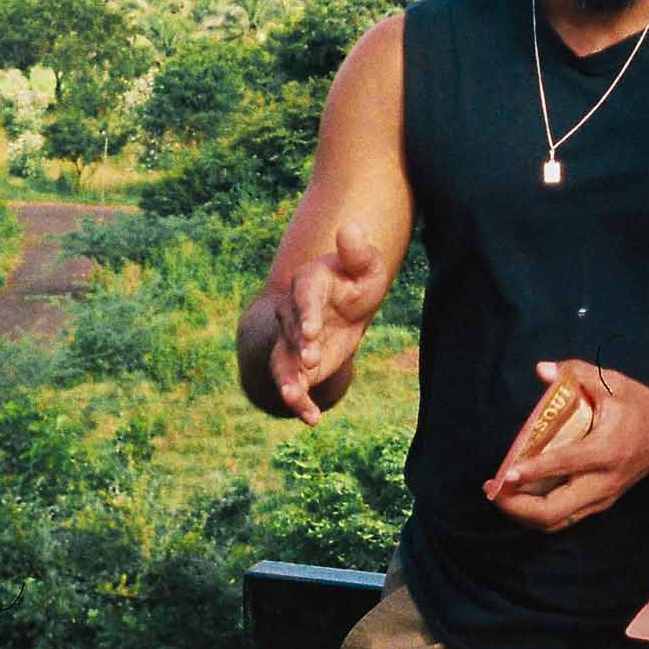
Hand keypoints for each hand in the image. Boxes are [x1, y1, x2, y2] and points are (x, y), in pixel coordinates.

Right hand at [270, 223, 382, 423]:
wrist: (347, 306)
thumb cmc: (356, 280)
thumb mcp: (366, 266)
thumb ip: (358, 251)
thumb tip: (350, 228)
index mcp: (308, 284)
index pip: (304, 298)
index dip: (306, 314)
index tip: (311, 331)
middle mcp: (292, 313)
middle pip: (291, 331)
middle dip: (300, 346)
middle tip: (313, 359)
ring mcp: (291, 341)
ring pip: (282, 361)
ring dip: (287, 379)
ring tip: (294, 399)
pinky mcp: (297, 365)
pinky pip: (293, 384)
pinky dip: (300, 402)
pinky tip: (312, 420)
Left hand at [483, 360, 648, 531]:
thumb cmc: (639, 404)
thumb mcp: (613, 382)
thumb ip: (577, 373)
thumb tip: (542, 369)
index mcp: (606, 450)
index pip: (565, 466)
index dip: (533, 471)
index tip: (507, 472)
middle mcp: (603, 481)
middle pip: (554, 511)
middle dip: (518, 506)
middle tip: (494, 490)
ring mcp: (602, 497)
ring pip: (557, 521)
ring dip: (524, 514)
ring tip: (500, 495)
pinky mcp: (601, 502)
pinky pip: (565, 518)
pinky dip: (539, 513)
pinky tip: (521, 497)